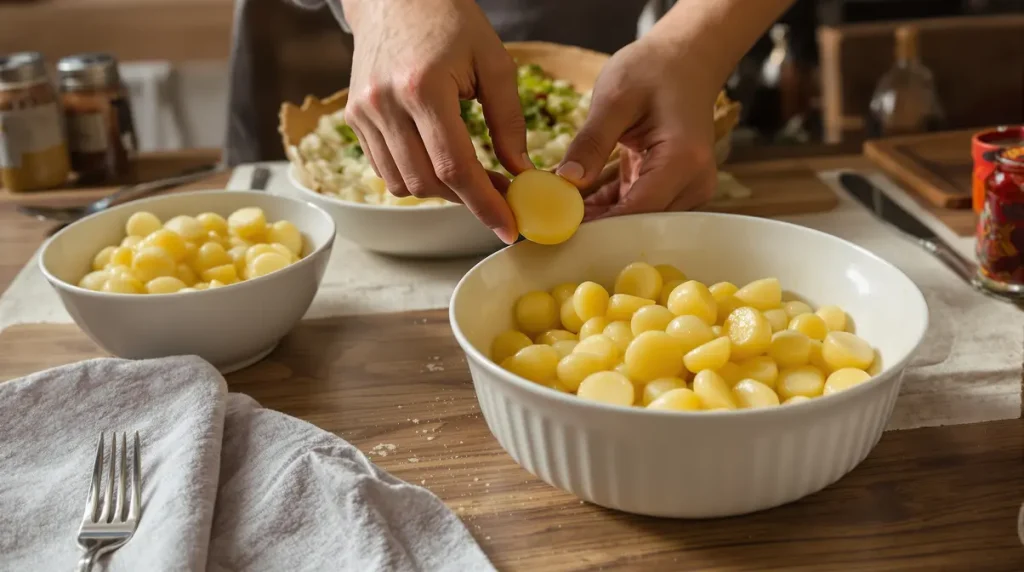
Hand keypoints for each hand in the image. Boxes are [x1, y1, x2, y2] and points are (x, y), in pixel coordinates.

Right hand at [341, 0, 530, 243]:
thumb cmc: (450, 20)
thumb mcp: (493, 62)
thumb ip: (509, 120)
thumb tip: (520, 171)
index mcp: (423, 88)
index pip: (455, 167)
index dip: (484, 204)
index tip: (508, 227)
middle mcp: (385, 104)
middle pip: (428, 182)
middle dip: (467, 198)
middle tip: (501, 194)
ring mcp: (363, 113)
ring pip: (404, 183)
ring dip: (440, 190)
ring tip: (471, 176)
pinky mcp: (353, 118)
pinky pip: (385, 168)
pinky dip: (415, 175)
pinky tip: (439, 160)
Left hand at [556, 36, 719, 220]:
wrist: (686, 59)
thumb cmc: (654, 69)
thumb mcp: (615, 98)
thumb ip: (591, 142)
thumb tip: (565, 182)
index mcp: (682, 160)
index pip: (638, 210)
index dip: (598, 225)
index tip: (558, 228)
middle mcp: (692, 182)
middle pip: (639, 221)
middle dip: (595, 225)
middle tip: (548, 222)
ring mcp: (687, 188)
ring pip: (637, 218)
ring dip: (598, 217)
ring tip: (555, 212)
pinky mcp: (674, 187)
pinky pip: (637, 205)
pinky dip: (608, 205)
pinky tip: (575, 202)